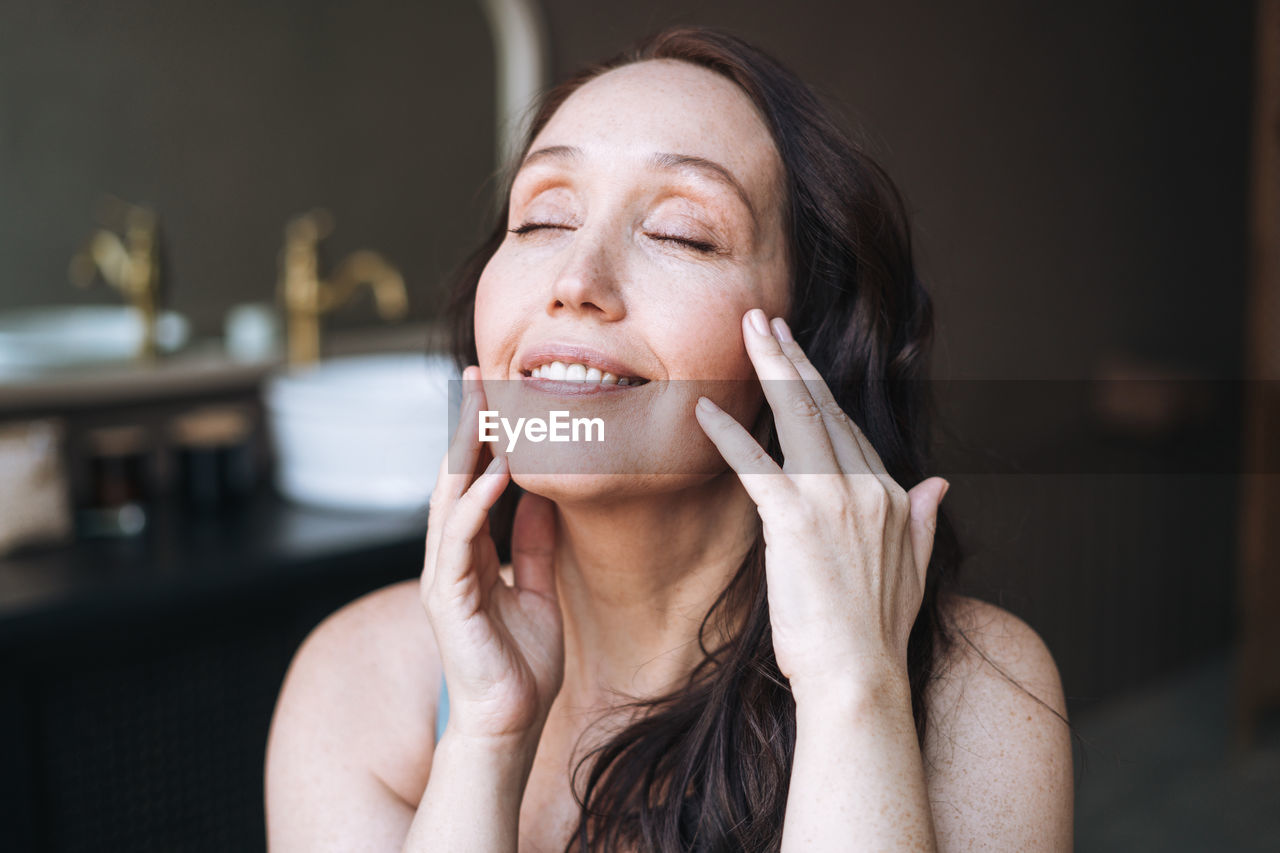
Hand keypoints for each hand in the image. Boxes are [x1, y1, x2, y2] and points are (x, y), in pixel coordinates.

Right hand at [420, 366, 563, 744]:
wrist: (511, 723)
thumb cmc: (522, 664)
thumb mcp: (538, 590)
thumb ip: (534, 545)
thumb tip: (542, 498)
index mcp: (469, 555)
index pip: (471, 483)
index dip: (481, 439)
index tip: (495, 393)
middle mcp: (450, 559)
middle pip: (452, 478)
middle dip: (464, 427)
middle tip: (477, 376)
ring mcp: (443, 578)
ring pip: (448, 500)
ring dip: (464, 452)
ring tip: (483, 407)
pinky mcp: (448, 600)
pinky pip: (460, 542)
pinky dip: (477, 504)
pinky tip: (497, 473)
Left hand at [693, 309, 949, 698]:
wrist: (859, 677)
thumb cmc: (875, 633)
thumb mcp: (915, 569)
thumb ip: (924, 520)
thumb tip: (940, 484)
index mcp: (890, 496)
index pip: (847, 428)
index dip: (819, 387)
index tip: (796, 356)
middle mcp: (866, 488)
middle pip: (823, 407)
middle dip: (791, 358)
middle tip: (765, 320)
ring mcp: (833, 500)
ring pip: (798, 417)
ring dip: (770, 368)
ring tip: (748, 331)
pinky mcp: (795, 521)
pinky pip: (755, 465)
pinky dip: (728, 435)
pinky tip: (701, 410)